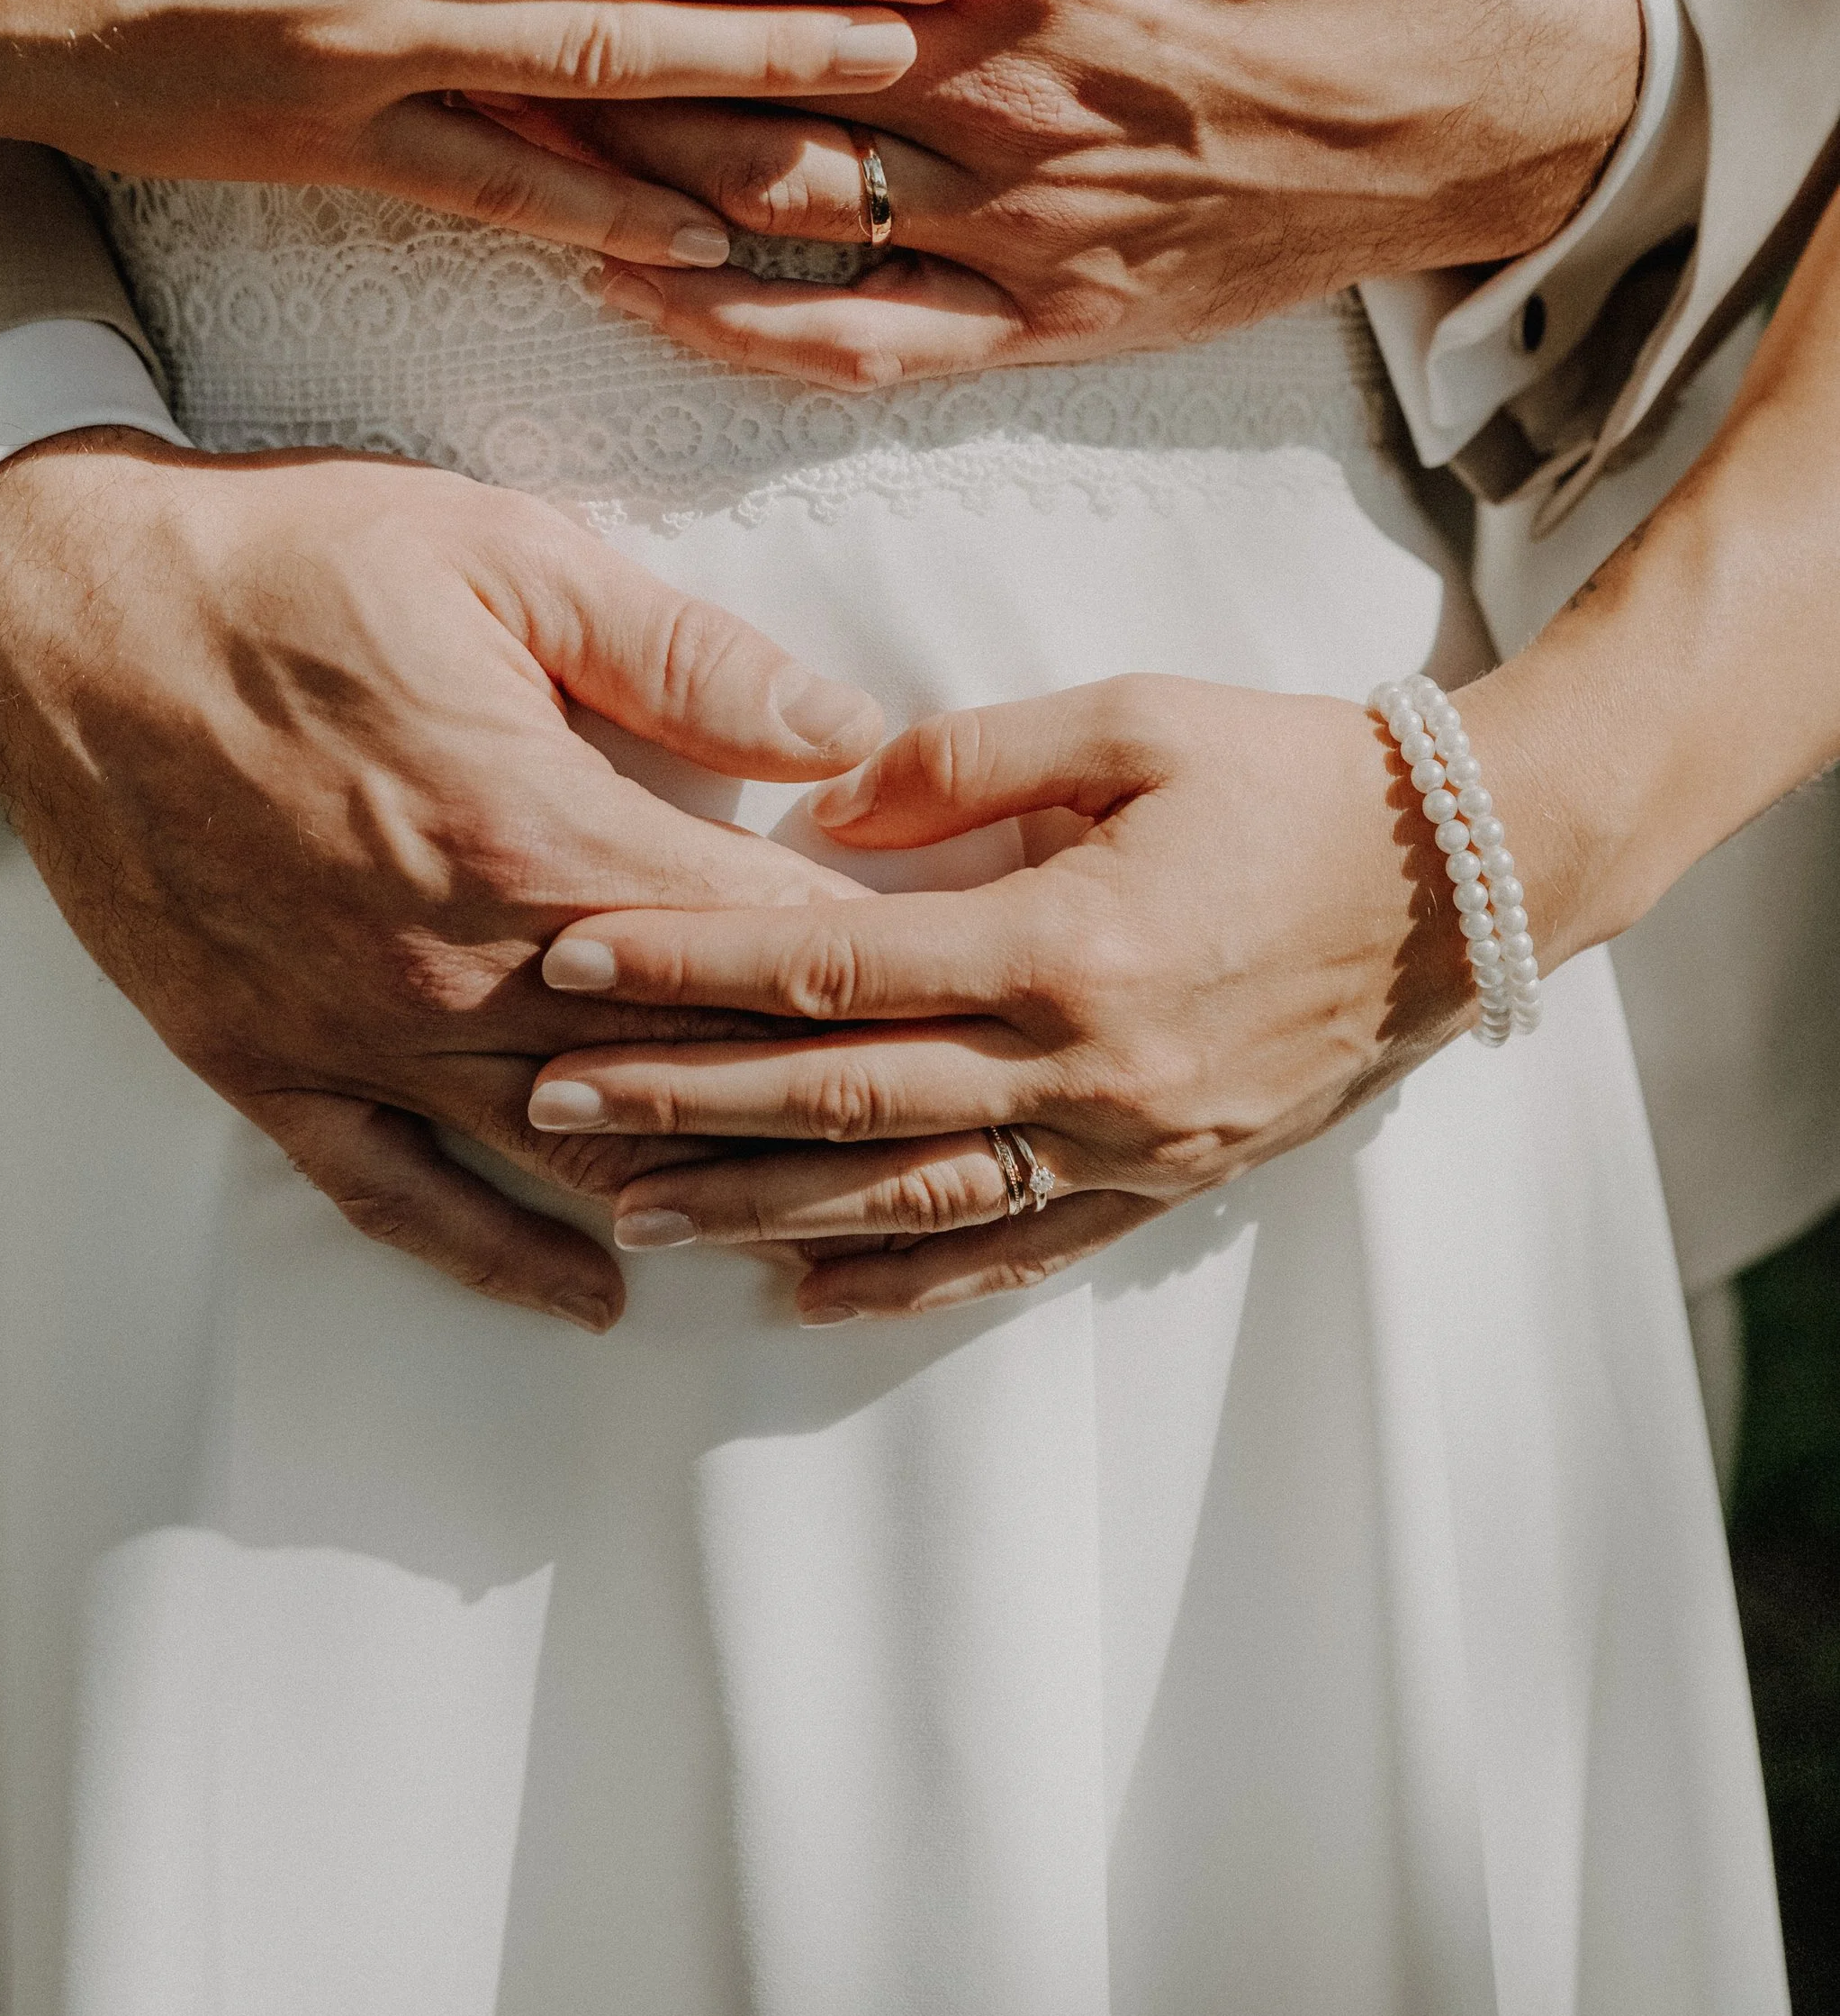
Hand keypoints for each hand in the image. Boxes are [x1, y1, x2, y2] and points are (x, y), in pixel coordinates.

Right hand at [0, 436, 878, 1328]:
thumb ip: (684, 659)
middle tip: (946, 1128)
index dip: (878, 964)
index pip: (755, 938)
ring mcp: (353, 1032)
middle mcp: (449, 964)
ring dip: (697, 1188)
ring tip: (824, 1221)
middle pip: (683, 1068)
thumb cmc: (288, 563)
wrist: (60, 615)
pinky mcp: (265, 1064)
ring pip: (565, 1152)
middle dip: (822, 1101)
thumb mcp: (503, 559)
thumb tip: (846, 732)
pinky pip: (399, 1197)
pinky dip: (501, 1260)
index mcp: (530, 832)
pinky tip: (594, 1298)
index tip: (973, 984)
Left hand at [515, 672, 1556, 1320]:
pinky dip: (903, 1281)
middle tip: (549, 1105)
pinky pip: (1014, 1251)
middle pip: (842, 1099)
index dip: (691, 965)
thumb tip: (825, 805)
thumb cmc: (1292, 777)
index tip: (573, 956)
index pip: (833, 965)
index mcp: (1066, 942)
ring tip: (638, 1217)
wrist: (1464, 882)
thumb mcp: (1132, 719)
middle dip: (681, 1105)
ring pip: (909, 1200)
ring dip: (762, 1210)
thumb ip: (967, 759)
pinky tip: (807, 1296)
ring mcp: (1126, 1145)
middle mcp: (1085, 1068)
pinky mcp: (1164, 1184)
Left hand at [535, 0, 1640, 384]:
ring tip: (477, 118)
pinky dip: (731, 322)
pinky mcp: (1047, 315)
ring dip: (617, 158)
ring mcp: (1020, 214)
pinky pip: (858, 339)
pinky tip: (621, 283)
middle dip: (586, 7)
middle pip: (741, 41)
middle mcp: (1004, 80)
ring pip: (769, 193)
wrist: (1489, 98)